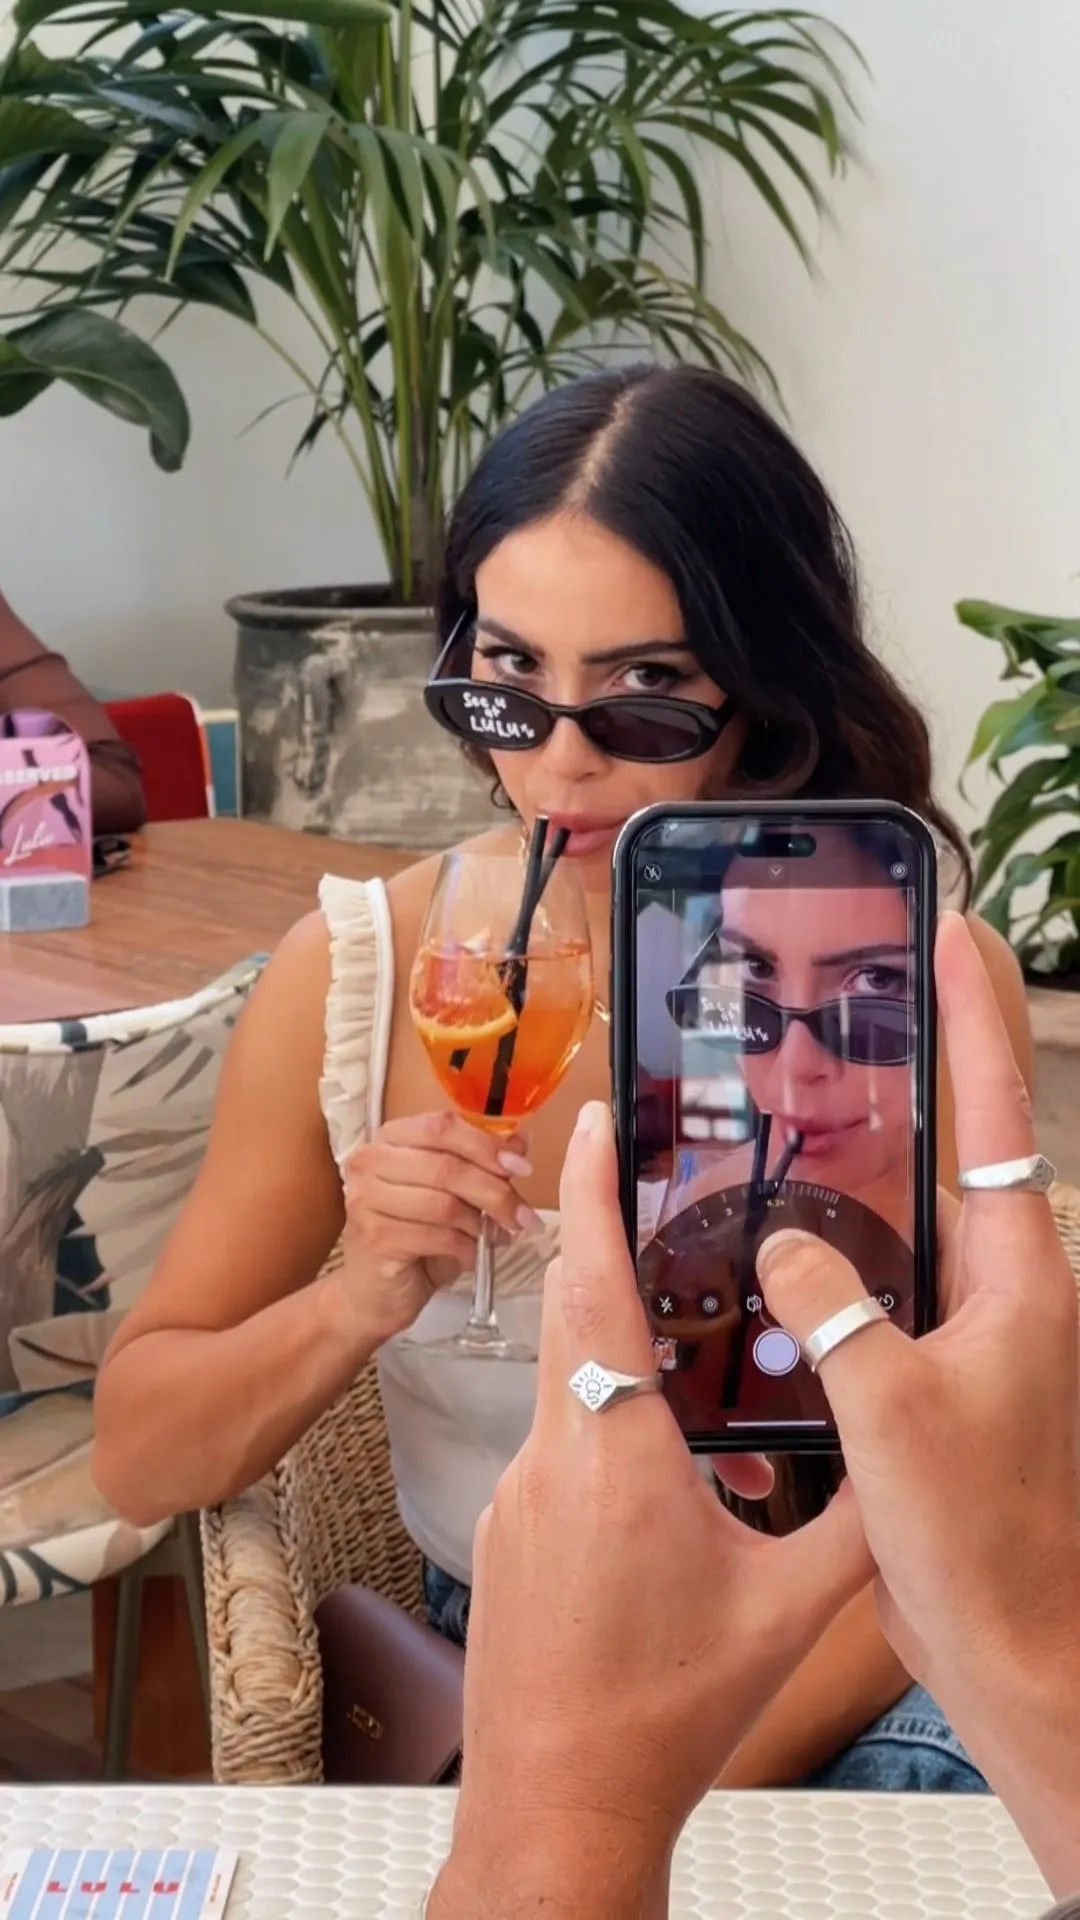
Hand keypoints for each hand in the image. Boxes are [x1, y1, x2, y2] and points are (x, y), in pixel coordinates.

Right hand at [339, 1110, 538, 1339]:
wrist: (378, 1290)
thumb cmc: (415, 1235)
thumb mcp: (453, 1193)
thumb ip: (482, 1163)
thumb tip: (520, 1141)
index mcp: (391, 1138)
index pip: (442, 1126)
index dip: (486, 1145)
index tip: (520, 1167)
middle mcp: (371, 1162)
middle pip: (447, 1167)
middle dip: (495, 1192)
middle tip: (524, 1215)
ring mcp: (367, 1200)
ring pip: (445, 1204)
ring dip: (482, 1224)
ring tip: (495, 1236)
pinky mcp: (374, 1238)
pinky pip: (436, 1237)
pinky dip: (466, 1248)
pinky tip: (472, 1254)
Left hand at [434, 1102, 869, 1917]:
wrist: (559, 1802)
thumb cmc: (664, 1713)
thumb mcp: (790, 1614)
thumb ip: (856, 1525)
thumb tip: (898, 1462)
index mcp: (618, 1455)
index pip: (595, 1288)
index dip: (591, 1197)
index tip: (586, 1127)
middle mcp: (551, 1459)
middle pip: (575, 1317)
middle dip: (611, 1254)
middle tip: (649, 1205)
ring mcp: (514, 1496)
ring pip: (572, 1391)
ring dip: (629, 1374)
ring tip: (704, 1419)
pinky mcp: (503, 1533)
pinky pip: (558, 1452)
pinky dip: (607, 1442)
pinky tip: (664, 1506)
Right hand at [757, 910, 1079, 1893]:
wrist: (1022, 1656)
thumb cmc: (985, 1543)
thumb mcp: (889, 1410)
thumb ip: (832, 1310)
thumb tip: (789, 1242)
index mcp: (1023, 1278)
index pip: (996, 1112)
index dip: (974, 1014)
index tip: (952, 931)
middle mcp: (1011, 1291)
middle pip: (965, 1143)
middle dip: (928, 1060)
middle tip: (867, 991)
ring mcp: (978, 1333)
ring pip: (919, 1216)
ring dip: (875, 1158)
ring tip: (808, 1101)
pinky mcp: (941, 1378)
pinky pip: (887, 1286)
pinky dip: (845, 1249)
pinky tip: (784, 1247)